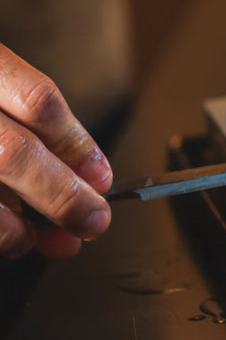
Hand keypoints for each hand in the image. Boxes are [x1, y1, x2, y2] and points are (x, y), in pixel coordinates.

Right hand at [0, 43, 111, 258]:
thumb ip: (22, 116)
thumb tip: (85, 174)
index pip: (38, 100)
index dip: (76, 144)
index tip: (101, 178)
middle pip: (13, 154)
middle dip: (63, 197)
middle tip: (94, 222)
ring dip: (16, 228)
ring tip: (36, 239)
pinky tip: (6, 238)